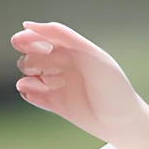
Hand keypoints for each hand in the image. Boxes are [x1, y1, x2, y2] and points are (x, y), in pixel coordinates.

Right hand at [12, 21, 148, 148]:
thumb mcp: (91, 55)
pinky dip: (27, 90)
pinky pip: (31, 93)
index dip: (31, 37)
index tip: (25, 42)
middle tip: (33, 66)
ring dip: (29, 75)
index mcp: (75, 49)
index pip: (45, 36)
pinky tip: (34, 92)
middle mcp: (65, 64)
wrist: (123, 124)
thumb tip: (27, 24)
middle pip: (33, 53)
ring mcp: (59, 83)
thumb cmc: (112, 86)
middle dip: (29, 58)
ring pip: (29, 73)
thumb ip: (63, 36)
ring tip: (43, 83)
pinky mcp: (54, 103)